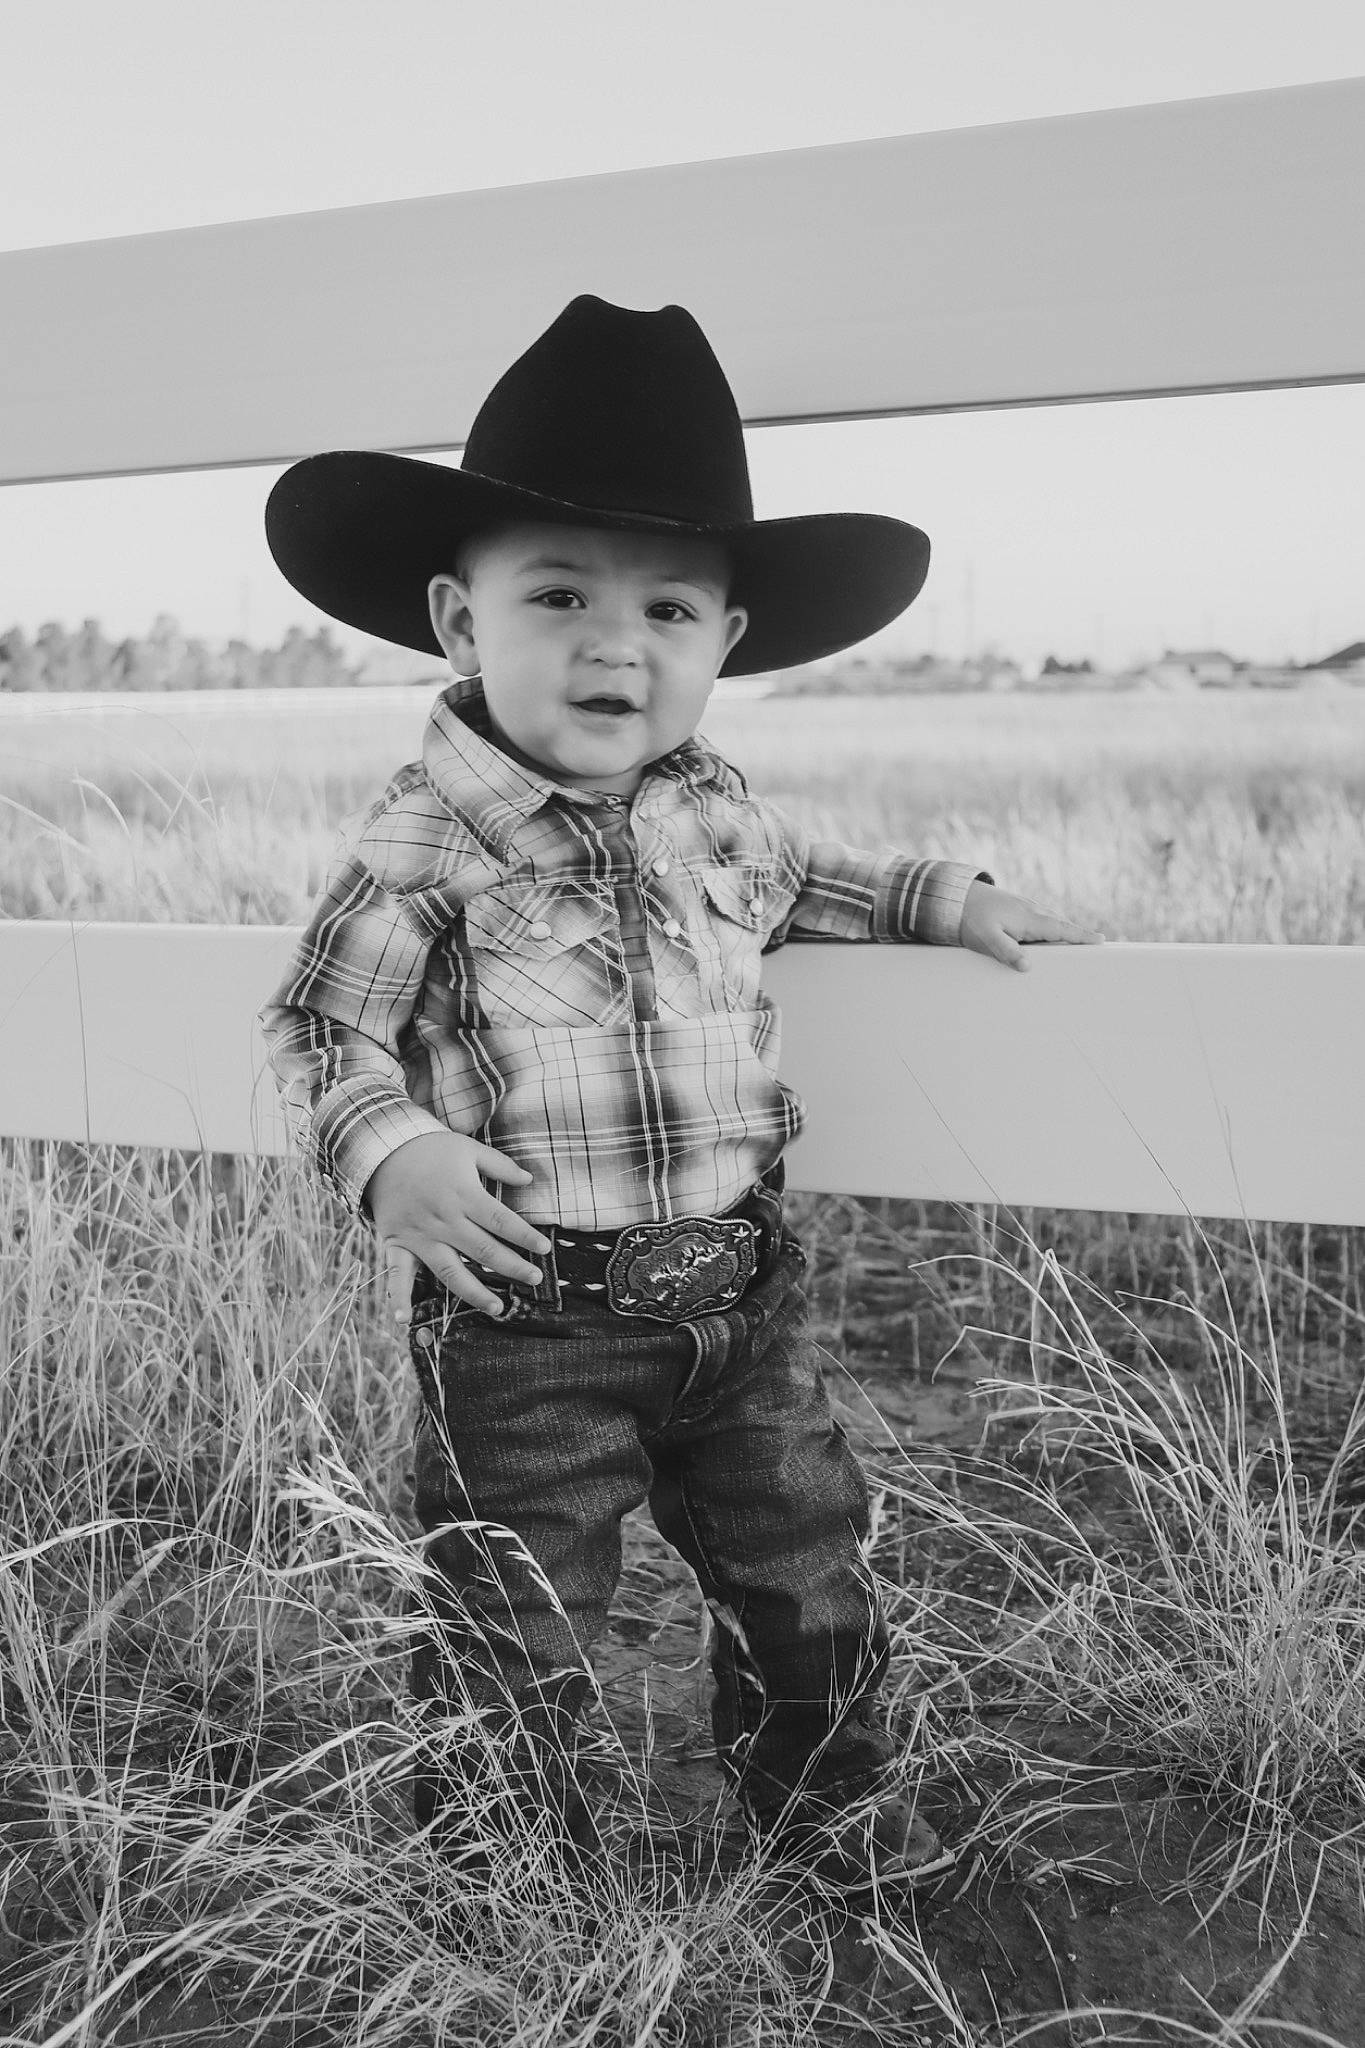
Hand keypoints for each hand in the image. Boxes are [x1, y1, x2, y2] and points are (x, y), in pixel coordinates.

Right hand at [365, 1130, 552, 1321]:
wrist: (382, 1148)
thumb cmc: (430, 1148)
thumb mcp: (469, 1148)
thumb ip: (500, 1165)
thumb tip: (529, 1178)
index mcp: (464, 1195)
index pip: (502, 1222)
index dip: (526, 1237)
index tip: (545, 1250)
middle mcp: (444, 1220)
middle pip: (483, 1251)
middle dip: (512, 1267)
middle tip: (535, 1279)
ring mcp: (420, 1235)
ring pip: (450, 1271)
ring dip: (475, 1292)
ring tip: (498, 1308)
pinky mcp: (397, 1243)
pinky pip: (397, 1273)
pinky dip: (398, 1297)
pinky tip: (404, 1320)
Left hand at [959, 880, 1104, 972]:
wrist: (955, 896)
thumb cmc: (971, 918)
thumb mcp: (987, 938)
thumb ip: (1007, 952)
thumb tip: (1027, 966)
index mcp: (1030, 919)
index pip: (1062, 929)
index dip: (1082, 936)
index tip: (1101, 941)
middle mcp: (1033, 911)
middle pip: (1062, 926)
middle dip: (1079, 936)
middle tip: (1098, 949)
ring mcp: (1026, 909)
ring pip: (1051, 923)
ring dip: (1065, 933)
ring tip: (1077, 949)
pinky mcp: (1018, 910)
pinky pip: (1041, 921)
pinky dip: (1051, 930)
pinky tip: (1047, 941)